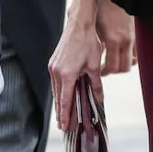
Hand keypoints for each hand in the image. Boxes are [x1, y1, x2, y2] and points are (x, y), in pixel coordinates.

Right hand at [49, 14, 104, 130]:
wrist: (79, 25)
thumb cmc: (88, 43)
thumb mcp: (94, 66)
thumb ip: (96, 84)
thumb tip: (99, 98)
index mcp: (66, 75)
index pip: (64, 100)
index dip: (65, 115)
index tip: (64, 126)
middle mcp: (56, 72)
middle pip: (58, 97)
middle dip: (61, 112)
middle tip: (63, 126)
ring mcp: (53, 66)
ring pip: (56, 90)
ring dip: (59, 102)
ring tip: (62, 115)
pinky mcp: (53, 62)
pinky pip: (55, 81)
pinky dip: (59, 91)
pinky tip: (62, 96)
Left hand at [96, 0, 135, 74]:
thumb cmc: (102, 4)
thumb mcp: (93, 24)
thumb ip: (95, 41)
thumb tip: (91, 52)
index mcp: (112, 39)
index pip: (112, 67)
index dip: (104, 72)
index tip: (99, 71)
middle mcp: (125, 40)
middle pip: (123, 68)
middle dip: (114, 71)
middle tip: (105, 68)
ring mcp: (132, 37)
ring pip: (132, 61)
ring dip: (123, 63)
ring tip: (113, 60)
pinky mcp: (136, 33)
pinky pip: (135, 51)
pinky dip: (129, 55)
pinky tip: (120, 50)